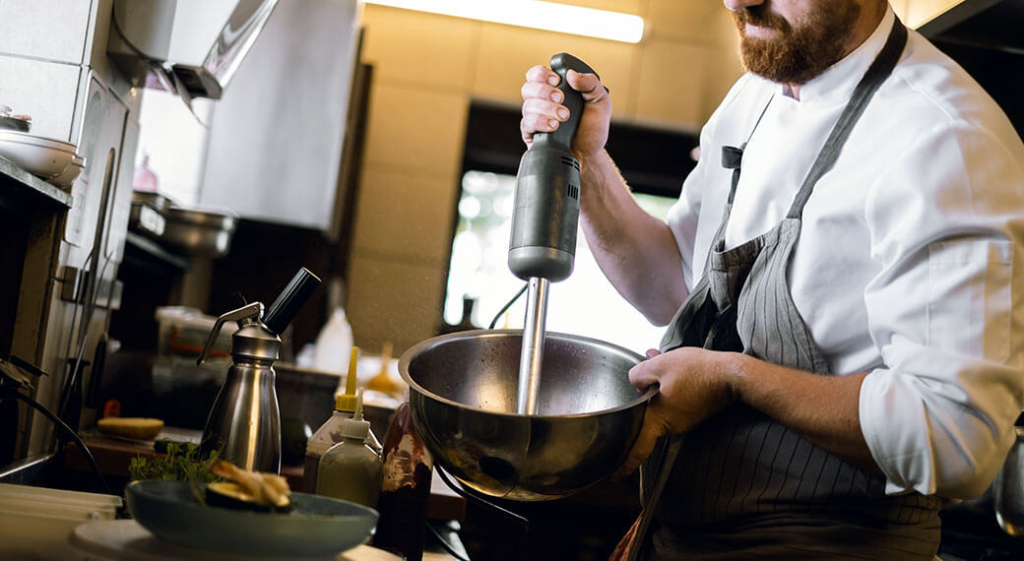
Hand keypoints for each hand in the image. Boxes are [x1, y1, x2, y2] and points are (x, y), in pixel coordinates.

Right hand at [519, 65, 611, 159]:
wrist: (589, 154)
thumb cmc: (592, 128)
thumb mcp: (600, 101)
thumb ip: (590, 83)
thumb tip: (571, 74)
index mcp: (554, 90)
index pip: (537, 74)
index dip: (542, 74)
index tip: (557, 81)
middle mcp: (541, 102)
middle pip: (528, 88)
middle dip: (544, 91)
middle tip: (562, 99)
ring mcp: (535, 118)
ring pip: (527, 106)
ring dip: (547, 109)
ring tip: (564, 117)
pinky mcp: (531, 134)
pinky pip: (526, 124)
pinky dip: (540, 122)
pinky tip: (554, 126)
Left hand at [613, 347, 739, 478]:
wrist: (732, 375)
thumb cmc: (699, 372)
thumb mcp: (659, 365)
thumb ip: (639, 374)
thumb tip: (636, 380)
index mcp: (659, 420)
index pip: (638, 449)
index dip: (624, 464)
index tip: (614, 476)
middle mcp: (673, 425)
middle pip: (647, 420)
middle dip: (641, 402)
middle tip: (639, 387)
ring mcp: (686, 419)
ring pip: (662, 406)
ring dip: (657, 389)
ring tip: (656, 365)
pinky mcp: (695, 411)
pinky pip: (676, 400)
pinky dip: (671, 386)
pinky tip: (674, 369)